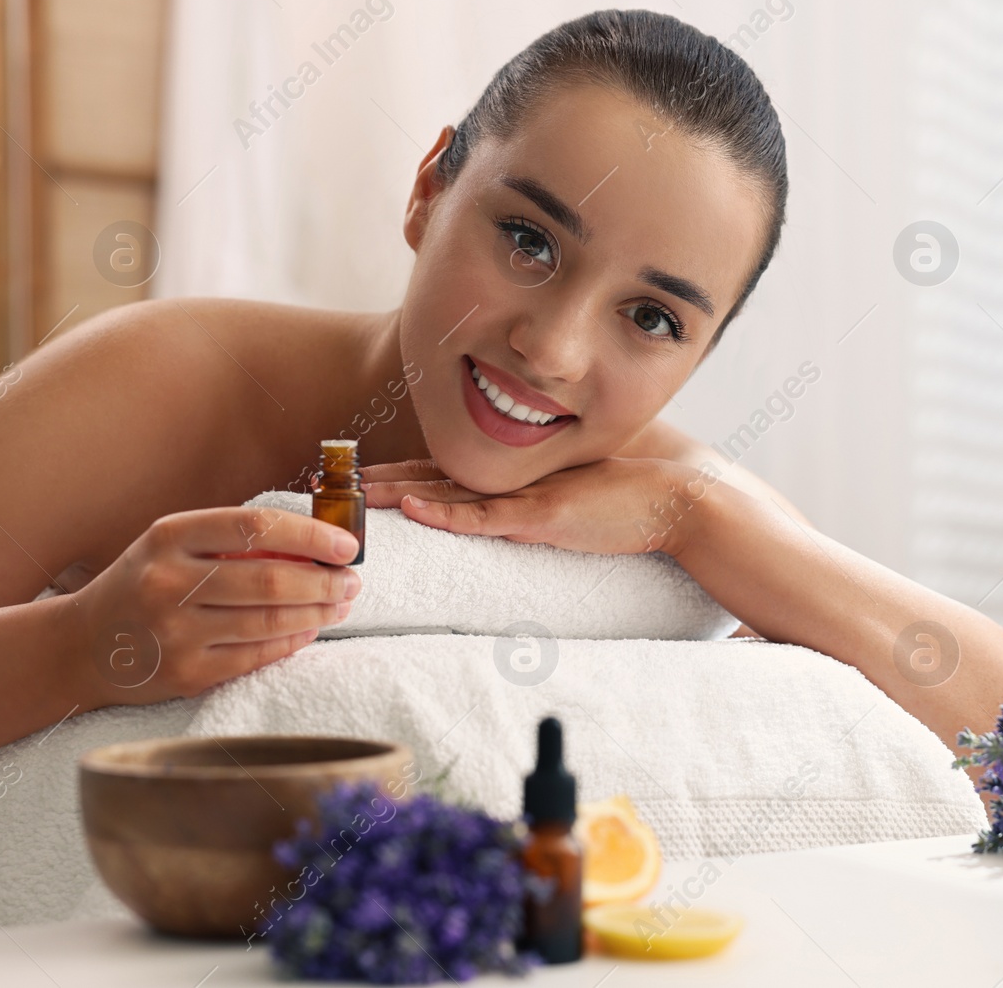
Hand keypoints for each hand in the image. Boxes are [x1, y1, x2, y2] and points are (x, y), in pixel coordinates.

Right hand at [68, 507, 362, 706]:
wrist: (83, 646)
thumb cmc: (143, 584)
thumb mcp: (171, 545)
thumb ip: (232, 540)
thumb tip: (315, 544)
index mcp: (168, 538)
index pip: (254, 527)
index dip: (311, 535)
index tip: (346, 544)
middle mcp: (168, 583)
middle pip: (270, 580)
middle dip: (325, 581)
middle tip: (352, 580)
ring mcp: (175, 633)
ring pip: (269, 622)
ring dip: (318, 613)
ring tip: (340, 604)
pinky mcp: (185, 674)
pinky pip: (257, 656)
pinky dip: (293, 641)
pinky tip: (309, 629)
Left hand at [362, 456, 712, 555]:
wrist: (672, 501)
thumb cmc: (626, 507)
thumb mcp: (568, 507)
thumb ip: (532, 514)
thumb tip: (502, 529)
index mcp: (514, 478)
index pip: (443, 475)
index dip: (398, 475)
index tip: (356, 480)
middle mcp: (512, 480)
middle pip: (432, 478)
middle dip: (380, 482)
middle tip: (330, 482)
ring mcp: (525, 496)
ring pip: (448, 494)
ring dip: (398, 495)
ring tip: (354, 497)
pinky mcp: (543, 517)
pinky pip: (486, 518)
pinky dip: (448, 515)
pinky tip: (415, 512)